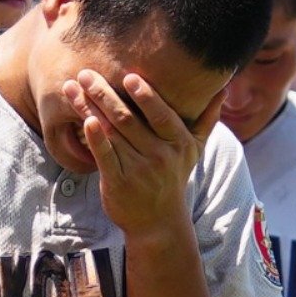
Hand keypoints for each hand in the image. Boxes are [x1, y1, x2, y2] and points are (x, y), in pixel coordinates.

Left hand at [67, 67, 206, 233]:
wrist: (158, 223)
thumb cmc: (173, 178)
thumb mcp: (194, 151)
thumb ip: (207, 119)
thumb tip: (223, 90)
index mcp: (179, 144)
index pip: (162, 116)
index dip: (146, 96)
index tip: (129, 76)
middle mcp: (160, 156)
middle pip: (129, 120)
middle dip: (105, 94)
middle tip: (86, 73)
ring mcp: (138, 170)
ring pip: (112, 133)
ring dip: (89, 108)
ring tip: (73, 87)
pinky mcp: (118, 183)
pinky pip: (105, 157)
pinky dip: (94, 138)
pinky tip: (84, 120)